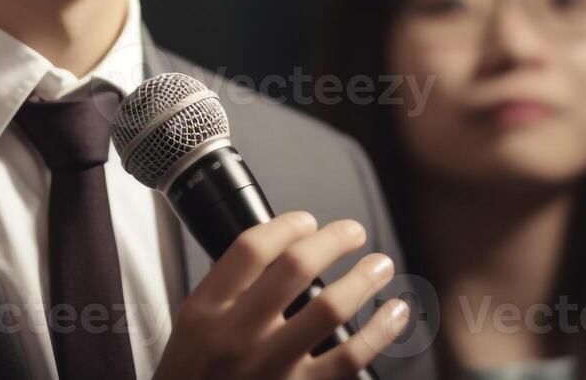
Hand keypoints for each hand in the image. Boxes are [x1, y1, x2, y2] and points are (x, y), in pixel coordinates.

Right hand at [154, 211, 408, 379]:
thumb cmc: (196, 378)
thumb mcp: (191, 328)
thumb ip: (227, 292)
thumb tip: (284, 251)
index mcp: (205, 312)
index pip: (251, 248)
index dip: (288, 225)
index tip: (307, 221)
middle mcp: (236, 337)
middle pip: (295, 267)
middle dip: (334, 240)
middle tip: (353, 232)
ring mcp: (270, 368)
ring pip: (330, 308)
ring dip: (364, 279)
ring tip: (380, 266)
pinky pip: (351, 357)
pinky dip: (380, 331)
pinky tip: (394, 313)